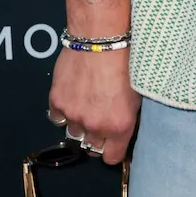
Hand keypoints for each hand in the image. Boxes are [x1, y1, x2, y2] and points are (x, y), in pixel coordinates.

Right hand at [47, 46, 140, 163]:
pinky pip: (58, 118)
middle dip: (97, 136)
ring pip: (74, 133)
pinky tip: (73, 98)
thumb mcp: (138, 95)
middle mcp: (95, 125)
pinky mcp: (57, 102)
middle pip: (92, 147)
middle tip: (101, 119)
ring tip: (87, 105)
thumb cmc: (125, 62)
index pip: (111, 158)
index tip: (113, 143)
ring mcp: (74, 115)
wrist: (100, 38)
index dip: (112, 150)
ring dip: (80, 124)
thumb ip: (128, 118)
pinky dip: (64, 112)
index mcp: (119, 126)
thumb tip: (124, 130)